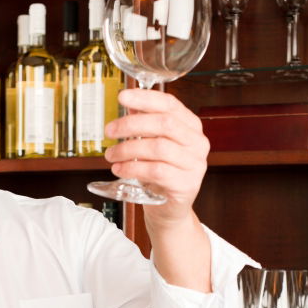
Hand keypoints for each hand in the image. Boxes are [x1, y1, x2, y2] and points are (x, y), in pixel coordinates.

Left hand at [104, 88, 209, 225]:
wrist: (169, 210)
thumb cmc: (160, 175)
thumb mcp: (152, 145)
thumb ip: (145, 125)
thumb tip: (128, 103)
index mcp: (191, 126)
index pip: (170, 104)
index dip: (145, 98)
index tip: (122, 97)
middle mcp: (197, 143)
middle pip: (164, 124)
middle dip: (132, 124)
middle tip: (110, 131)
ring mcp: (195, 164)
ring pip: (158, 148)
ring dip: (128, 149)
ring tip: (111, 155)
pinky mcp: (187, 184)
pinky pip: (156, 171)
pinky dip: (133, 168)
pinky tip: (120, 169)